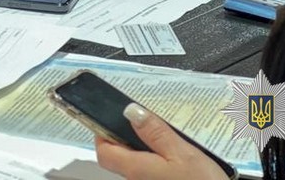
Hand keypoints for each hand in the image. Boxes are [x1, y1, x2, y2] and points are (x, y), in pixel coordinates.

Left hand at [96, 103, 230, 179]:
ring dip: (145, 150)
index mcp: (136, 170)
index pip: (104, 151)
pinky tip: (175, 158)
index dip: (102, 132)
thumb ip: (155, 132)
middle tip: (147, 123)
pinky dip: (156, 161)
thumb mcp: (182, 152)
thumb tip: (131, 111)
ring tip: (167, 140)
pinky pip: (149, 172)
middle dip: (129, 138)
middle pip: (120, 157)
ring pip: (136, 164)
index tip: (110, 116)